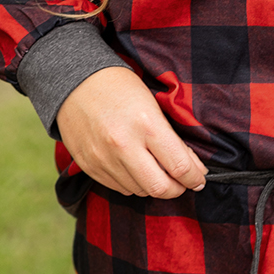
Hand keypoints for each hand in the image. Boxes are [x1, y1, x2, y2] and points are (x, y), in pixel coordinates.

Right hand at [55, 67, 206, 198]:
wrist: (74, 81)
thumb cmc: (119, 87)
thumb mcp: (153, 104)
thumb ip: (172, 138)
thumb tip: (191, 166)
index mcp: (146, 125)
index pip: (180, 167)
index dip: (195, 177)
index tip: (200, 178)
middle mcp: (124, 146)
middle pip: (160, 188)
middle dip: (178, 189)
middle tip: (183, 182)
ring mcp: (104, 159)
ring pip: (140, 191)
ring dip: (154, 186)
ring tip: (159, 172)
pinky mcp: (90, 166)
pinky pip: (119, 188)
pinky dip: (133, 184)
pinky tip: (137, 170)